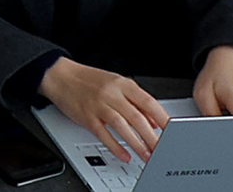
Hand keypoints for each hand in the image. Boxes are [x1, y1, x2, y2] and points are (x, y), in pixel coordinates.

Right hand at [41, 59, 167, 162]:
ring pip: (122, 126)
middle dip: (152, 137)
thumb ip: (135, 101)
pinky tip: (124, 155)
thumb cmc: (88, 80)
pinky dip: (116, 147)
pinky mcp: (87, 116)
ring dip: (137, 144)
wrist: (60, 76)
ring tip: (147, 155)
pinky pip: (104, 134)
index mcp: (122, 84)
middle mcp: (111, 93)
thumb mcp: (115, 84)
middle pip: (137, 117)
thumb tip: (154, 121)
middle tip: (161, 149)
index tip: (172, 131)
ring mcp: (98, 105)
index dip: (162, 118)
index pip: (148, 102)